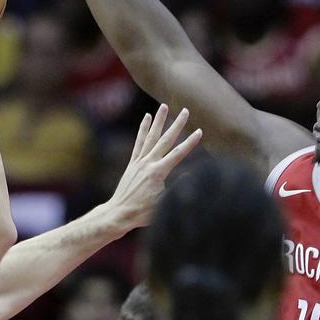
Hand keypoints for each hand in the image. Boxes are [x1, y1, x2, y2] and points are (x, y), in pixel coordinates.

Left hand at [104, 105, 202, 231]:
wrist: (119, 213)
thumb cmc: (143, 212)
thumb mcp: (164, 203)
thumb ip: (176, 187)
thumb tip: (190, 175)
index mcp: (158, 173)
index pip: (178, 154)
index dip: (190, 143)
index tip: (200, 131)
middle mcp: (148, 163)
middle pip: (165, 140)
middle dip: (177, 125)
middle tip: (185, 111)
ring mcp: (139, 161)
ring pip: (151, 136)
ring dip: (159, 120)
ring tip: (164, 106)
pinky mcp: (133, 163)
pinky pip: (139, 142)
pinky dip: (143, 129)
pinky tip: (147, 117)